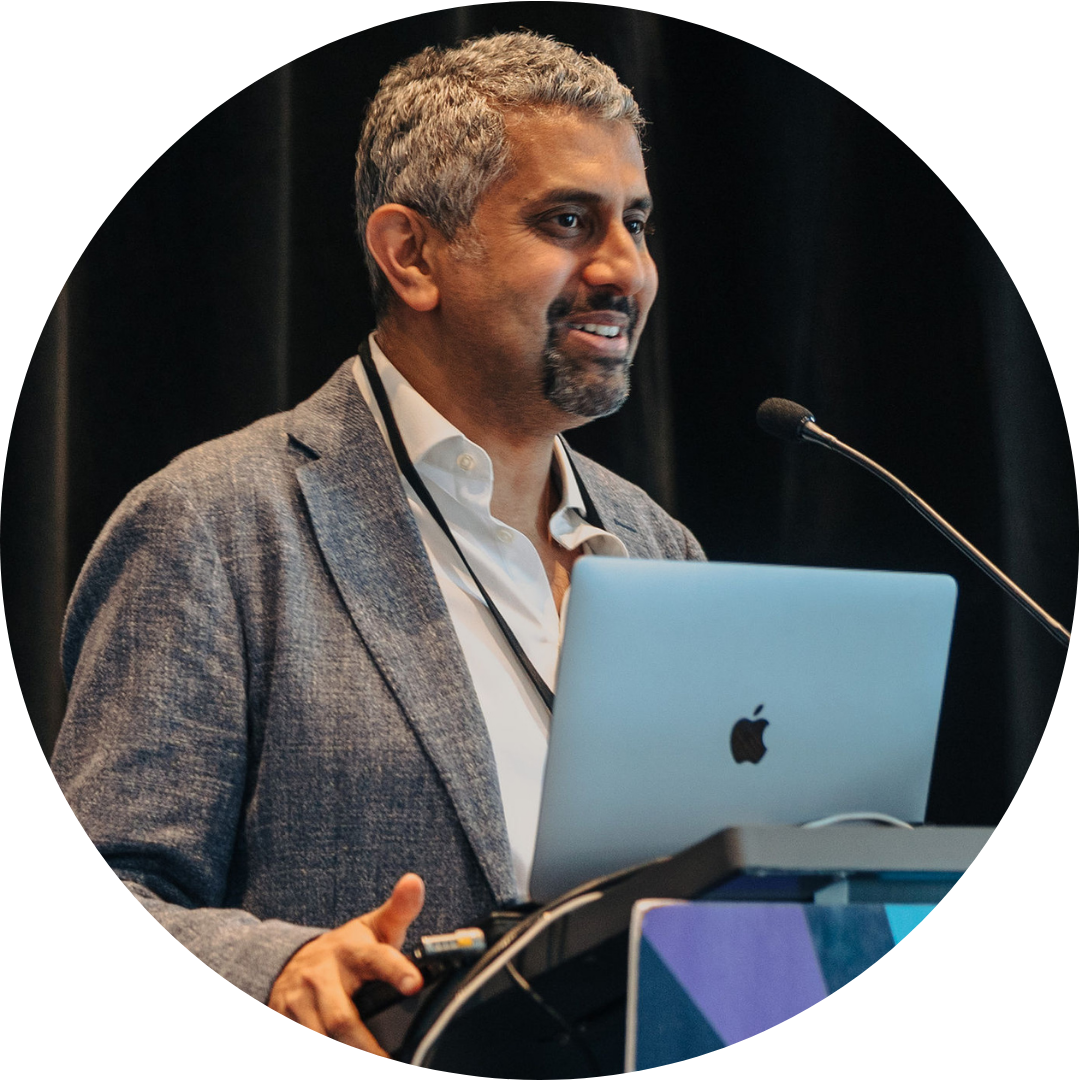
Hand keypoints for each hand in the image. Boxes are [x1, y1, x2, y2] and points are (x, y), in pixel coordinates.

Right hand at [268, 873, 425, 1054]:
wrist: (290, 961)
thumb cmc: (346, 949)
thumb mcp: (372, 928)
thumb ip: (399, 910)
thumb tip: (415, 881)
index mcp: (350, 951)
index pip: (376, 958)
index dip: (396, 970)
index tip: (415, 984)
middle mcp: (320, 977)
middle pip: (341, 1019)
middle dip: (365, 1047)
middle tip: (392, 1062)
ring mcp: (296, 1003)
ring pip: (319, 1037)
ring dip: (345, 1054)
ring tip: (376, 1066)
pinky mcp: (280, 1019)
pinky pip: (301, 1038)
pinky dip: (326, 1051)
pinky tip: (345, 1066)